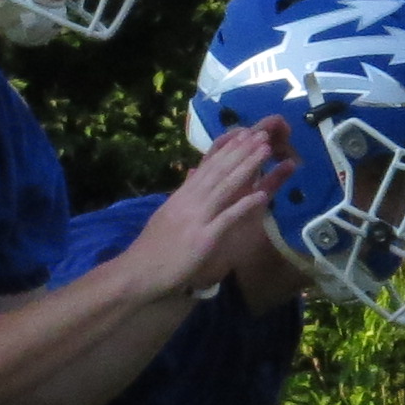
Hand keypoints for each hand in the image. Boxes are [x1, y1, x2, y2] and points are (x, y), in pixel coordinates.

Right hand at [130, 117, 292, 295]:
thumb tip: (193, 174)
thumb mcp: (167, 214)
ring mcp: (196, 218)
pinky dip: (244, 206)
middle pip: (219, 170)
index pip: (208, 167)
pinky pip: (227, 219)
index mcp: (182, 195)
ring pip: (225, 187)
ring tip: (265, 150)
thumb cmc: (152, 249)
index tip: (244, 134)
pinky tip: (261, 195)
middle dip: (242, 151)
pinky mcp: (203, 238)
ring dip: (247, 167)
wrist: (138, 271)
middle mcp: (189, 200)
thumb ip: (183, 195)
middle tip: (261, 134)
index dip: (227, 149)